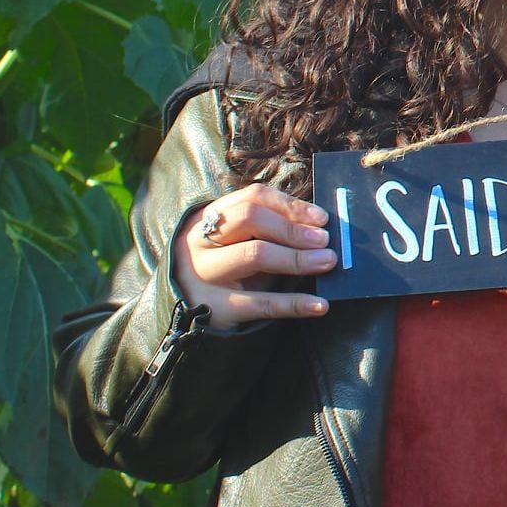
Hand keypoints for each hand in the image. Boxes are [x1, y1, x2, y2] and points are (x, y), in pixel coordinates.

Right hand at [169, 182, 338, 328]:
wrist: (179, 305)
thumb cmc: (220, 265)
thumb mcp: (233, 240)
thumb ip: (267, 228)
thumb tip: (319, 227)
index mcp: (209, 217)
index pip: (252, 198)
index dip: (290, 206)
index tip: (321, 218)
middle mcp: (202, 241)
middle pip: (250, 219)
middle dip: (293, 228)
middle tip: (325, 240)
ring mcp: (206, 274)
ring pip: (254, 255)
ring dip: (297, 258)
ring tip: (327, 261)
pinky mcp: (217, 307)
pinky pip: (261, 303)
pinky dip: (294, 304)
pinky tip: (319, 305)